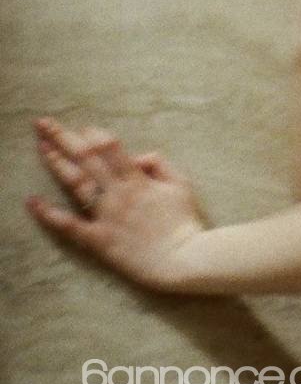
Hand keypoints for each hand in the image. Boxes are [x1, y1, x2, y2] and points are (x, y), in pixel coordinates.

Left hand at [26, 117, 208, 293]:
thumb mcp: (181, 183)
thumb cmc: (184, 222)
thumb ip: (159, 164)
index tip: (83, 128)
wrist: (182, 259)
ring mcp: (106, 216)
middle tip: (45, 124)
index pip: (110, 148)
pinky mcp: (98, 240)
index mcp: (137, 179)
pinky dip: (49, 214)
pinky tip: (32, 202)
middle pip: (87, 159)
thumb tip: (138, 157)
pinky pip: (69, 225)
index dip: (94, 135)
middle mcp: (118, 194)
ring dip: (57, 164)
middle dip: (65, 138)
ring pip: (76, 184)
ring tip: (41, 147)